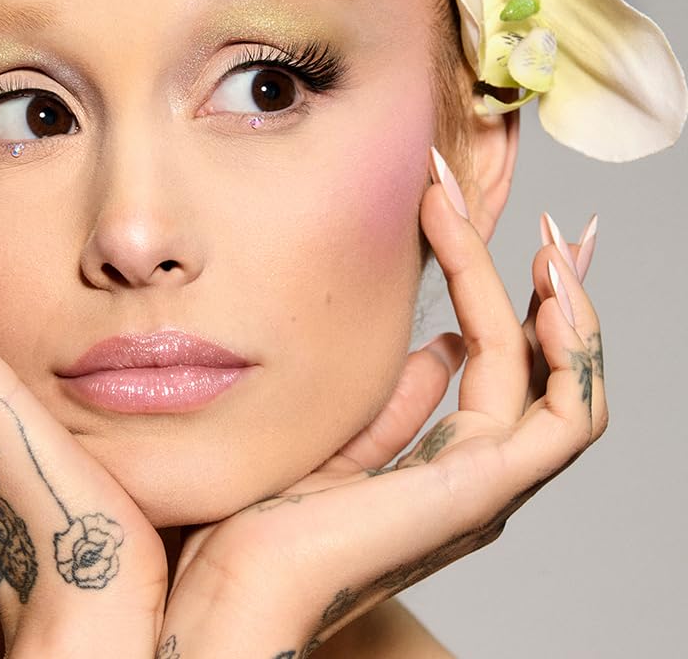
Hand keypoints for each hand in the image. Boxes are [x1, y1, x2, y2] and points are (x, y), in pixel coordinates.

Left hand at [157, 151, 605, 657]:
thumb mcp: (337, 434)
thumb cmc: (258, 516)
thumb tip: (440, 349)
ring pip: (552, 375)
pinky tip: (550, 287)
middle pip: (534, 364)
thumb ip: (393, 402)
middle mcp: (474, 473)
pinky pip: (564, 415)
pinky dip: (573, 348)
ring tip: (536, 234)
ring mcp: (482, 483)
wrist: (224, 585)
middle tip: (531, 213)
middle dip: (537, 283)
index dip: (497, 290)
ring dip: (554, 300)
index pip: (497, 364)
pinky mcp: (478, 488)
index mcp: (439, 463)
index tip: (470, 217)